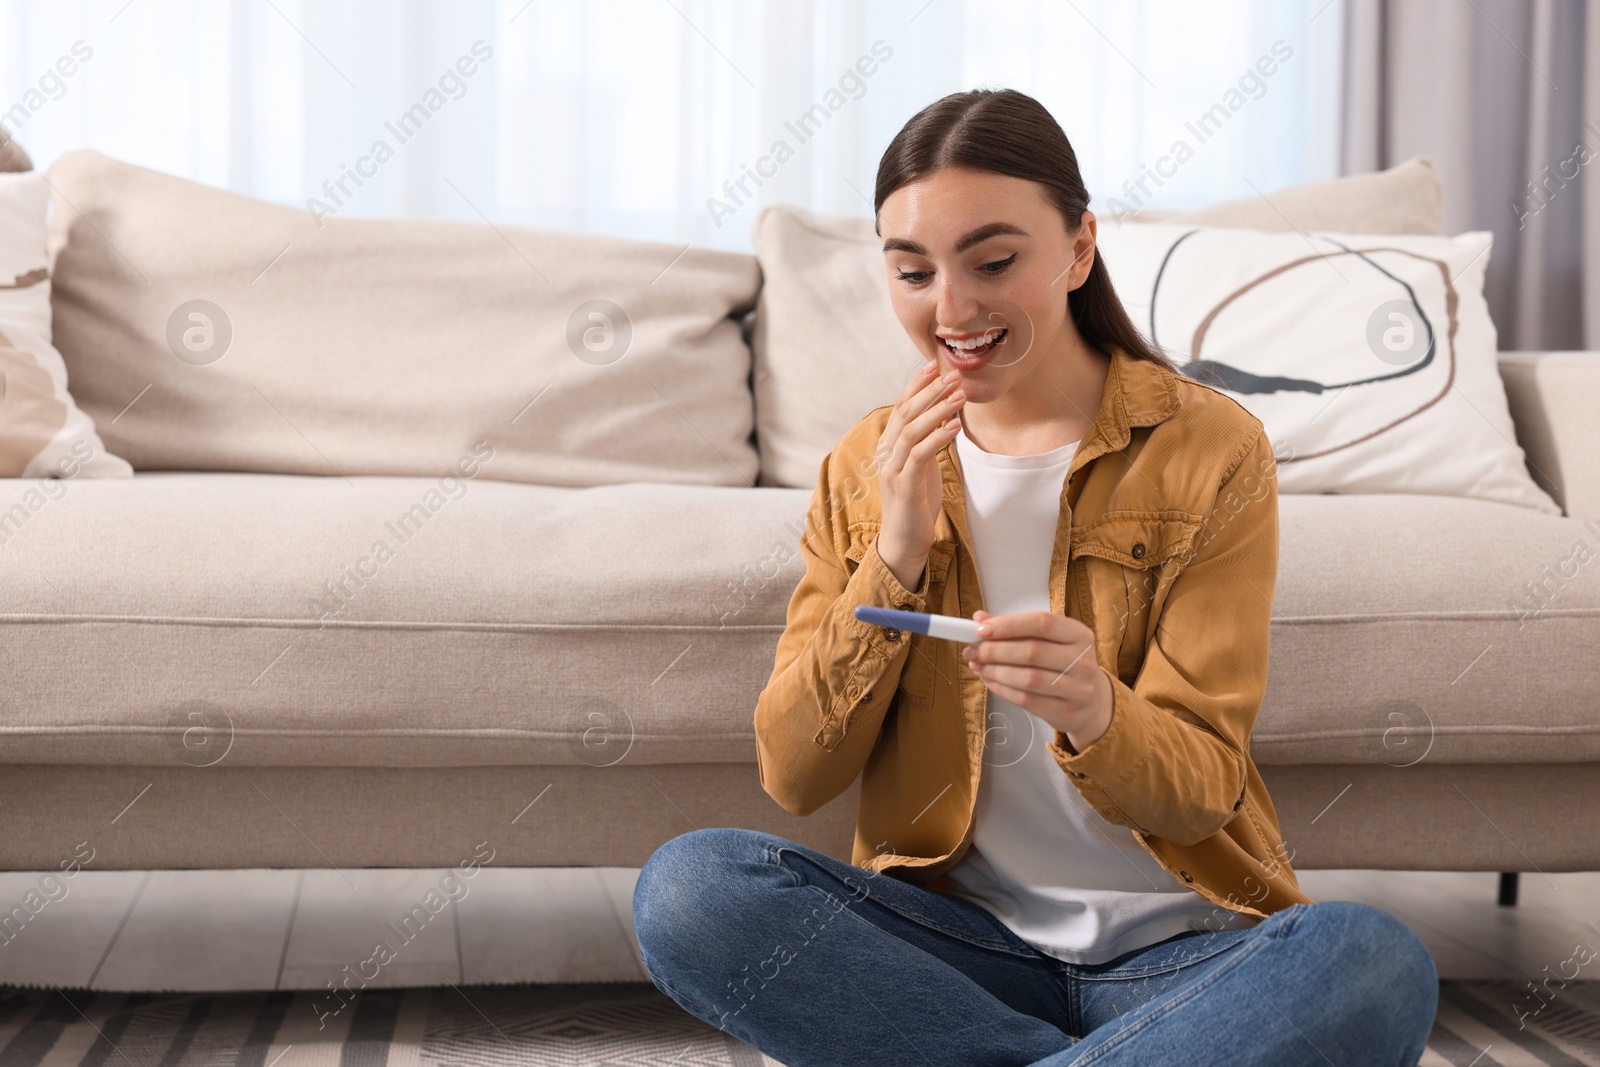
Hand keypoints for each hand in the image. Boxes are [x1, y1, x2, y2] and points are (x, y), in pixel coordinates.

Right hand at [874, 362, 964, 589]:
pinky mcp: (905, 486)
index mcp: (889, 446)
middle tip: (953, 376)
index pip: (900, 407)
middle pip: (904, 413)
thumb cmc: (915, 502)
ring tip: (960, 397)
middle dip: (929, 391)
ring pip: (911, 430)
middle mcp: (887, 454)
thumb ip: (925, 442)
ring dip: (937, 410)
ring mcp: (893, 470)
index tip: (934, 366)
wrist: (905, 540)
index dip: (915, 385)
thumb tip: (943, 415)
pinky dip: (938, 437)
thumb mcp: (921, 466)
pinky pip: (920, 455)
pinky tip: (955, 427)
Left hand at [962, 609, 1112, 752]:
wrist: (1091, 701)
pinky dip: (1002, 689)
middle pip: (1031, 652)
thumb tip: (980, 619)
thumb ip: (1016, 628)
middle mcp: (1083, 661)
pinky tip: (990, 680)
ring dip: (995, 671)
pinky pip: (1026, 700)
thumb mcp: (1049, 640)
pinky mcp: (1065, 711)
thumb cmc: (1064, 664)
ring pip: (1027, 678)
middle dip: (995, 650)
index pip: (1041, 623)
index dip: (1008, 625)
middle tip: (973, 650)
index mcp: (1079, 634)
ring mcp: (1077, 689)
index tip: (981, 629)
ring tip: (978, 665)